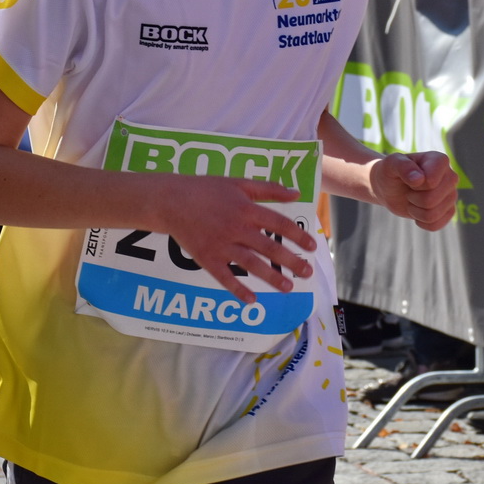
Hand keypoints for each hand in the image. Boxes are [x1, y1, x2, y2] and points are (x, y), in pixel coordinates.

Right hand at [157, 176, 319, 304]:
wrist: (171, 201)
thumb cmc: (206, 190)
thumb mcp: (239, 183)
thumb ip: (268, 189)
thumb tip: (296, 193)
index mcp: (247, 209)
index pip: (279, 224)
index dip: (298, 236)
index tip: (312, 246)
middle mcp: (237, 229)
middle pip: (270, 248)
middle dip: (291, 262)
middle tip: (307, 273)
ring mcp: (222, 245)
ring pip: (251, 265)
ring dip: (272, 277)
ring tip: (288, 288)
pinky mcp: (207, 258)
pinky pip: (225, 277)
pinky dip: (238, 290)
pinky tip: (252, 300)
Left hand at [368, 152, 457, 230]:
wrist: (390, 188)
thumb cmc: (391, 172)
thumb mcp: (391, 164)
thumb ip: (403, 167)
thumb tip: (419, 179)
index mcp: (439, 160)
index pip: (431, 181)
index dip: (415, 185)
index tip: (409, 178)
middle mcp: (450, 176)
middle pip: (431, 200)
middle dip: (413, 199)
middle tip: (409, 191)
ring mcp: (451, 195)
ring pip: (433, 214)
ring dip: (415, 211)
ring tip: (413, 200)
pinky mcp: (449, 211)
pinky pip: (436, 225)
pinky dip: (421, 222)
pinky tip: (418, 211)